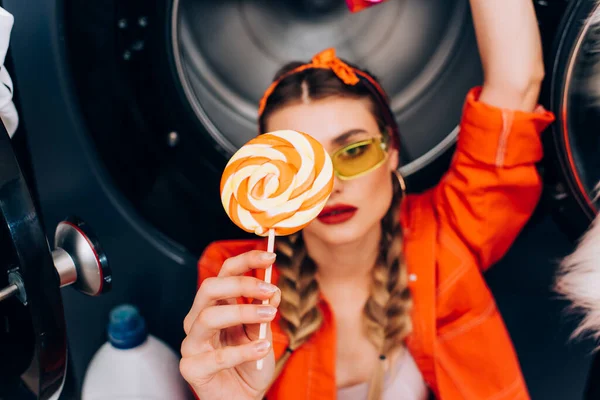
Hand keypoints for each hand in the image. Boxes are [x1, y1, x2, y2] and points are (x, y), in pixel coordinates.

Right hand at [180, 250, 280, 399]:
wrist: (243, 398)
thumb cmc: (249, 364)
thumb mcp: (262, 333)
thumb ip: (264, 311)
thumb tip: (273, 291)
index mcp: (215, 305)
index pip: (224, 273)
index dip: (246, 260)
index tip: (271, 256)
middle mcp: (199, 319)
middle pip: (210, 289)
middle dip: (241, 284)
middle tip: (269, 289)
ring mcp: (192, 343)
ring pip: (208, 318)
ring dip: (243, 313)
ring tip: (270, 317)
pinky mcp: (192, 368)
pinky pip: (216, 357)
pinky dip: (243, 351)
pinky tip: (262, 348)